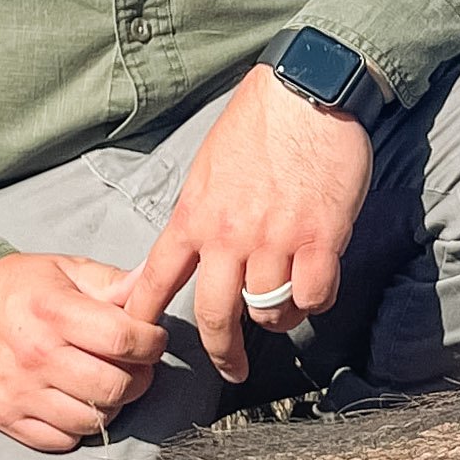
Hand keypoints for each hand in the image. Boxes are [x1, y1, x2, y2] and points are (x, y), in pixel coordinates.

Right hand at [0, 253, 168, 451]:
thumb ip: (113, 281)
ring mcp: (19, 392)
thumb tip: (155, 282)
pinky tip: (74, 402)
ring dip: (109, 405)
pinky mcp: (5, 417)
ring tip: (103, 384)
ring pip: (93, 420)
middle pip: (116, 387)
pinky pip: (62, 440)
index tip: (151, 339)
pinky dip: (76, 427)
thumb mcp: (64, 270)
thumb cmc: (13, 287)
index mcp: (53, 312)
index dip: (152, 342)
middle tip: (134, 366)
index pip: (126, 341)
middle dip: (138, 377)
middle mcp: (36, 356)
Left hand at [124, 65, 373, 383]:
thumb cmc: (258, 123)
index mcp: (195, 216)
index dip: (145, 315)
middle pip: (216, 316)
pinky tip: (316, 286)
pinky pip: (314, 296)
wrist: (306, 92)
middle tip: (230, 367)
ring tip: (286, 308)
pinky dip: (315, 301)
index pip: (158, 278)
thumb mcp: (208, 168)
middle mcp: (230, 235)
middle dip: (222, 351)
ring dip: (279, 319)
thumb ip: (199, 214)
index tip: (139, 340)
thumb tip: (190, 249)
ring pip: (270, 312)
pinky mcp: (320, 238)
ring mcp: (275, 240)